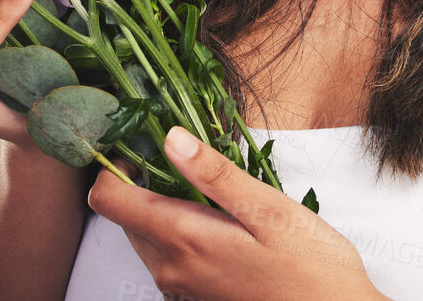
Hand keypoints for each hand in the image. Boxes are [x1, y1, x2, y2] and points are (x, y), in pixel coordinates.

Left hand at [88, 125, 381, 300]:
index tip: (140, 140)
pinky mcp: (196, 297)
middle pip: (124, 216)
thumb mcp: (270, 210)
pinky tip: (219, 219)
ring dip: (161, 205)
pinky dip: (178, 230)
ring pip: (145, 236)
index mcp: (184, 239)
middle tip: (184, 154)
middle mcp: (172, 269)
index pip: (109, 200)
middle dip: (141, 180)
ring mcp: (182, 288)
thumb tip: (171, 138)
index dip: (113, 164)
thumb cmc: (313, 268)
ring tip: (208, 184)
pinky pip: (168, 256)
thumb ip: (216, 175)